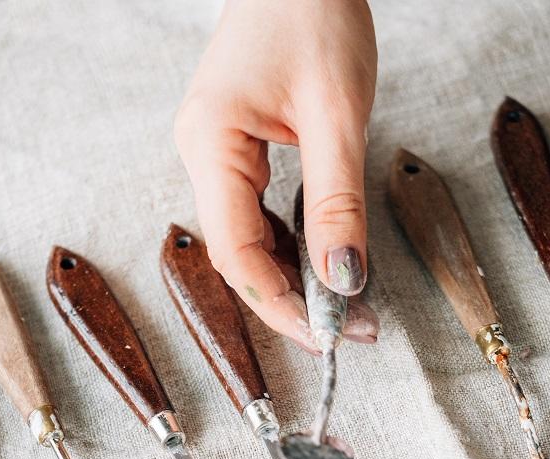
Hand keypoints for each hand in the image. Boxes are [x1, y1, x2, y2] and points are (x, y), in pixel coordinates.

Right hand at [174, 0, 378, 349]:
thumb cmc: (311, 15)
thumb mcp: (337, 114)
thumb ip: (338, 203)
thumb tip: (344, 278)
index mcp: (210, 143)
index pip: (237, 251)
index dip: (279, 303)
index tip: (326, 335)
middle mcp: (202, 152)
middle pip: (238, 253)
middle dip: (290, 298)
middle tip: (347, 328)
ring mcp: (216, 150)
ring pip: (247, 237)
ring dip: (292, 275)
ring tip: (342, 304)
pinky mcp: (237, 146)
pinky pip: (256, 213)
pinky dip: (290, 243)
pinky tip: (321, 261)